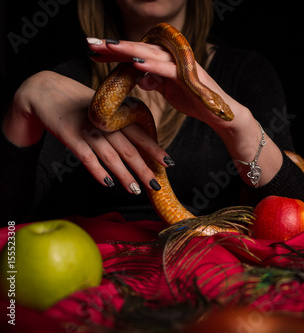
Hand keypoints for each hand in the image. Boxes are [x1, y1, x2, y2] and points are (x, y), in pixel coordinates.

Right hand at [4, 71, 170, 193]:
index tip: (169, 163)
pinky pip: (86, 157)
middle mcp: (105, 123)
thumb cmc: (80, 103)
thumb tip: (141, 145)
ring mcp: (88, 130)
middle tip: (156, 185)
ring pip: (111, 156)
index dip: (155, 150)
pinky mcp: (70, 136)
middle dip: (144, 169)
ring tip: (136, 190)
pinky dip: (97, 171)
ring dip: (124, 175)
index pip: (140, 134)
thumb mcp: (104, 109)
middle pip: (129, 149)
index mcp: (116, 115)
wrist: (45, 90)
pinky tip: (108, 183)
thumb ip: (120, 123)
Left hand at [87, 38, 240, 129]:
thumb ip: (153, 81)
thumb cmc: (196, 101)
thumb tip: (137, 75)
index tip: (92, 51)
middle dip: (114, 46)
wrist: (220, 114)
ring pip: (150, 52)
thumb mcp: (168, 91)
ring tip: (107, 47)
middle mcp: (172, 57)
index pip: (135, 52)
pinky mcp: (189, 75)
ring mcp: (181, 64)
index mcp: (165, 61)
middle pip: (139, 47)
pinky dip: (151, 64)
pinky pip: (167, 68)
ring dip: (128, 49)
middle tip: (90, 43)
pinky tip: (135, 61)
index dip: (114, 51)